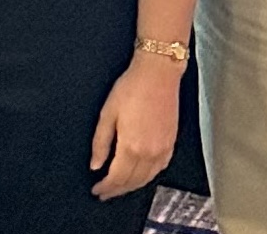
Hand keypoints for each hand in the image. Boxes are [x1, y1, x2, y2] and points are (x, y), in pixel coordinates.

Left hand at [89, 53, 180, 200]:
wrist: (158, 73)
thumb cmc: (132, 87)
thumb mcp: (107, 112)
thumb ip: (100, 143)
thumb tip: (95, 165)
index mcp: (131, 146)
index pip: (116, 178)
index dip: (105, 187)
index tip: (97, 191)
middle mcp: (149, 153)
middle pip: (131, 182)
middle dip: (117, 190)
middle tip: (105, 193)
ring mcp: (163, 150)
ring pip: (146, 179)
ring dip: (132, 186)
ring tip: (119, 187)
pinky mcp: (171, 144)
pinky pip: (159, 170)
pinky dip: (148, 177)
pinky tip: (141, 175)